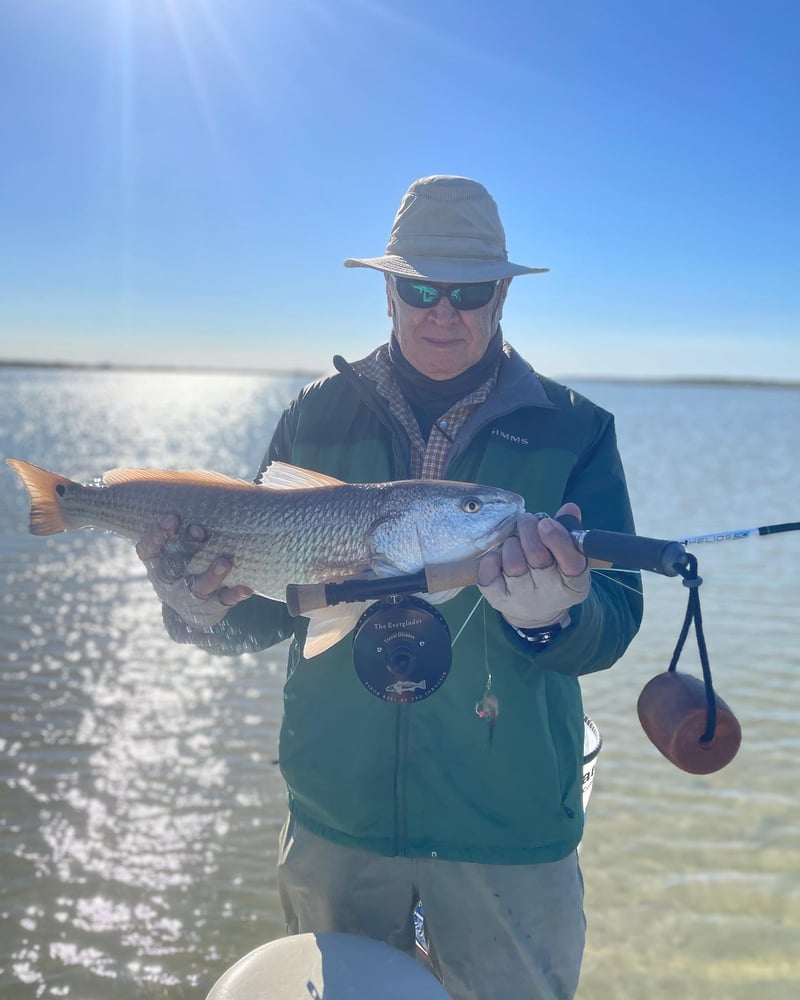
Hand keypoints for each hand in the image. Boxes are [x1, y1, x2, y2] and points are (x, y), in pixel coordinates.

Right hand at [135, 515, 252, 629]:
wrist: (191, 613)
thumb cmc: (185, 562)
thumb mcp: (174, 545)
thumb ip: (179, 520)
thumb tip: (176, 480)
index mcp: (157, 562)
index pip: (148, 549)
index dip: (156, 535)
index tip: (171, 517)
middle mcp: (169, 580)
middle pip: (172, 566)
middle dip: (186, 546)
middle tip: (199, 529)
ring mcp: (189, 596)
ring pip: (198, 586)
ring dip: (212, 573)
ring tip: (226, 560)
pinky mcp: (211, 608)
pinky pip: (223, 601)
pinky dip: (234, 594)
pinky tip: (246, 588)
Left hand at [476, 503, 589, 628]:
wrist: (536, 612)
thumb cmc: (552, 574)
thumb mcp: (568, 555)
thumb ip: (569, 530)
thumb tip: (569, 508)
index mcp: (573, 583)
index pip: (572, 563)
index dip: (558, 539)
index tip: (546, 523)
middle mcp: (549, 593)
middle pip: (538, 557)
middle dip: (529, 530)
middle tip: (526, 520)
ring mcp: (522, 598)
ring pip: (513, 564)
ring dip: (512, 544)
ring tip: (515, 540)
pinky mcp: (498, 599)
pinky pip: (488, 575)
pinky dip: (492, 559)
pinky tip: (499, 555)